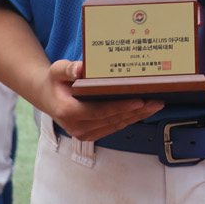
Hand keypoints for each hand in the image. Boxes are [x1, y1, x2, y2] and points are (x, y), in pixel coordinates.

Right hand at [33, 58, 161, 142]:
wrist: (47, 96)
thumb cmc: (55, 81)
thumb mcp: (57, 70)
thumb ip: (68, 69)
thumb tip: (80, 68)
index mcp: (69, 112)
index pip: (100, 111)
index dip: (121, 106)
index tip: (139, 100)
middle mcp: (77, 127)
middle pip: (113, 119)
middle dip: (137, 110)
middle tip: (156, 100)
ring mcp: (84, 133)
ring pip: (116, 125)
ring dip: (137, 116)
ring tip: (156, 104)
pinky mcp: (91, 134)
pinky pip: (114, 127)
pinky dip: (130, 119)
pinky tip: (144, 110)